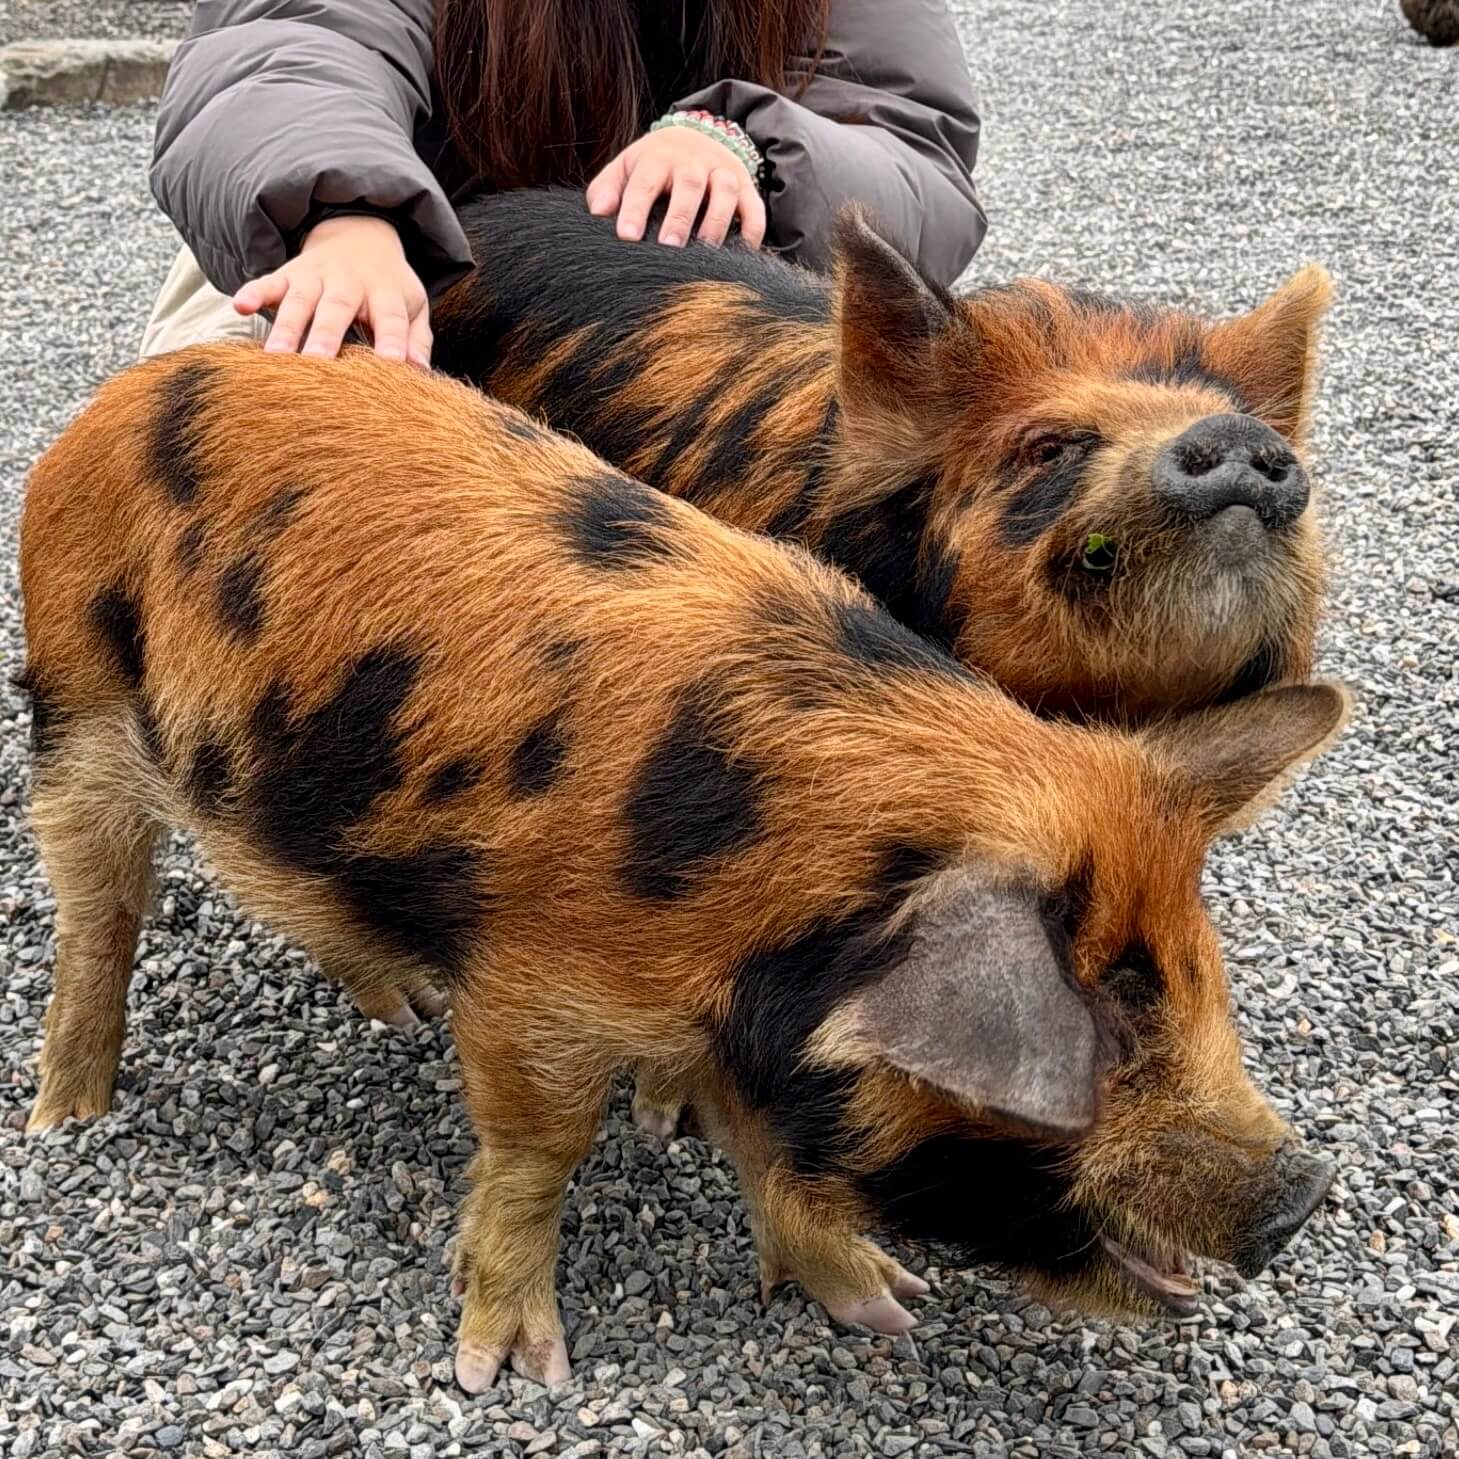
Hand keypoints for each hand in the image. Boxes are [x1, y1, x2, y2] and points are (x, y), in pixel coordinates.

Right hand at [233, 214, 431, 365]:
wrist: (360, 235)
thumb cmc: (389, 288)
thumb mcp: (412, 307)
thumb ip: (415, 339)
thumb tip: (421, 372)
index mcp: (385, 293)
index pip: (390, 318)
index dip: (391, 340)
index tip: (391, 365)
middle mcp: (349, 283)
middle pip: (337, 309)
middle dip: (326, 336)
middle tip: (317, 365)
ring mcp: (316, 277)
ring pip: (300, 301)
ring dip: (287, 327)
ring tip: (276, 357)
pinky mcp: (288, 274)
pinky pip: (268, 282)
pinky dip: (253, 292)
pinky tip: (239, 306)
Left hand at [586, 126, 765, 249]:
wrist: (698, 138)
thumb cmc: (654, 165)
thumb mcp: (627, 168)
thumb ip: (607, 189)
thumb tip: (597, 214)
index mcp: (658, 157)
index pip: (645, 181)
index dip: (635, 208)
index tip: (626, 236)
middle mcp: (693, 161)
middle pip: (689, 185)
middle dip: (679, 217)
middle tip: (669, 246)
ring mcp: (723, 173)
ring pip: (725, 194)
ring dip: (716, 224)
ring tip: (705, 254)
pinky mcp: (746, 189)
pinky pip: (754, 211)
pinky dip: (752, 233)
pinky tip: (740, 256)